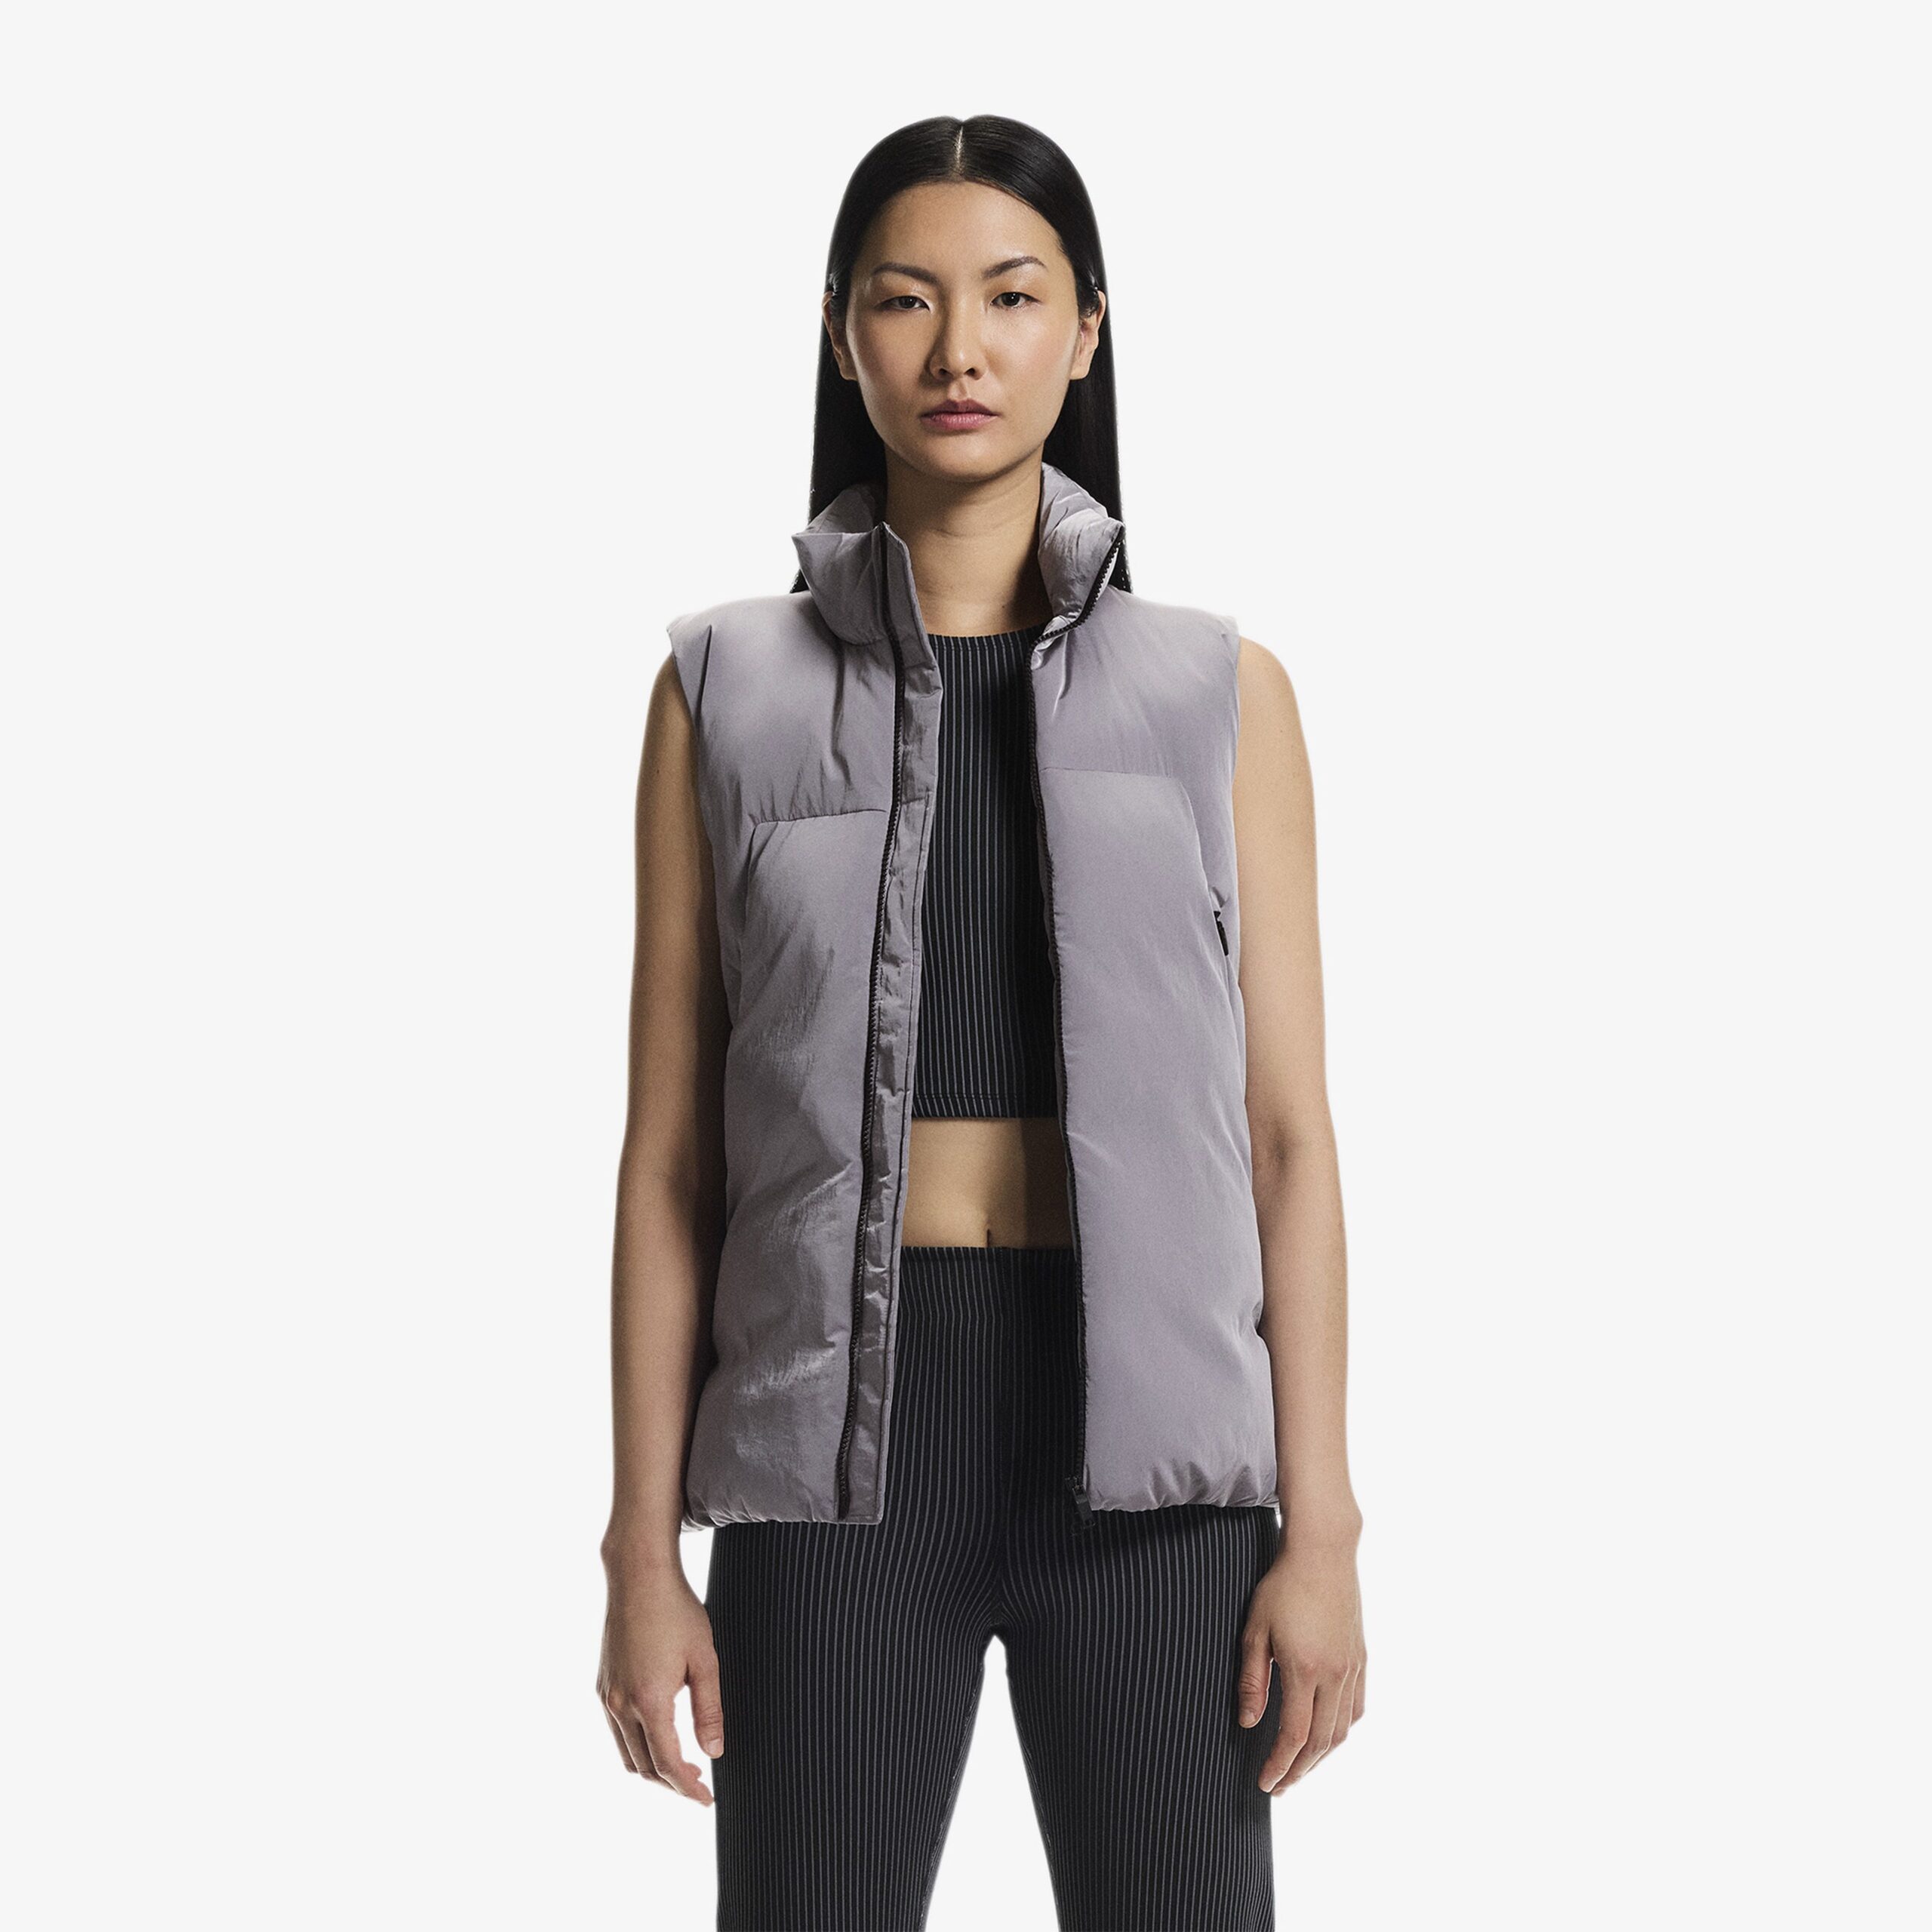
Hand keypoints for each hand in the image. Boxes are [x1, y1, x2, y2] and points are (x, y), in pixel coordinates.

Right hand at [597, 1555, 723, 1804]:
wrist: (638, 1576)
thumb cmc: (677, 1612)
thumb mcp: (705, 1659)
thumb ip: (709, 1710)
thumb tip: (714, 1753)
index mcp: (649, 1700)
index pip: (667, 1765)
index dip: (687, 1789)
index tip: (706, 1799)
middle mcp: (620, 1704)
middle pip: (644, 1767)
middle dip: (671, 1783)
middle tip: (698, 1784)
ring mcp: (606, 1695)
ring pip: (626, 1754)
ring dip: (652, 1768)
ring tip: (682, 1764)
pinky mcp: (602, 1685)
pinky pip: (616, 1731)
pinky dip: (637, 1746)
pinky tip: (660, 1733)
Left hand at [1238, 1533, 1365, 1792]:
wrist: (1323, 1553)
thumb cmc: (1282, 1587)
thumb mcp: (1255, 1630)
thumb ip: (1252, 1679)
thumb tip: (1247, 1723)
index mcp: (1305, 1669)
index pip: (1294, 1736)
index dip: (1279, 1765)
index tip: (1265, 1783)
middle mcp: (1335, 1675)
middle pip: (1320, 1742)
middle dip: (1299, 1770)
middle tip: (1279, 1786)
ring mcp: (1352, 1668)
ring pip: (1341, 1731)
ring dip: (1320, 1756)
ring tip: (1299, 1768)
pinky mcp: (1361, 1659)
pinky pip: (1355, 1709)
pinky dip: (1340, 1731)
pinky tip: (1324, 1736)